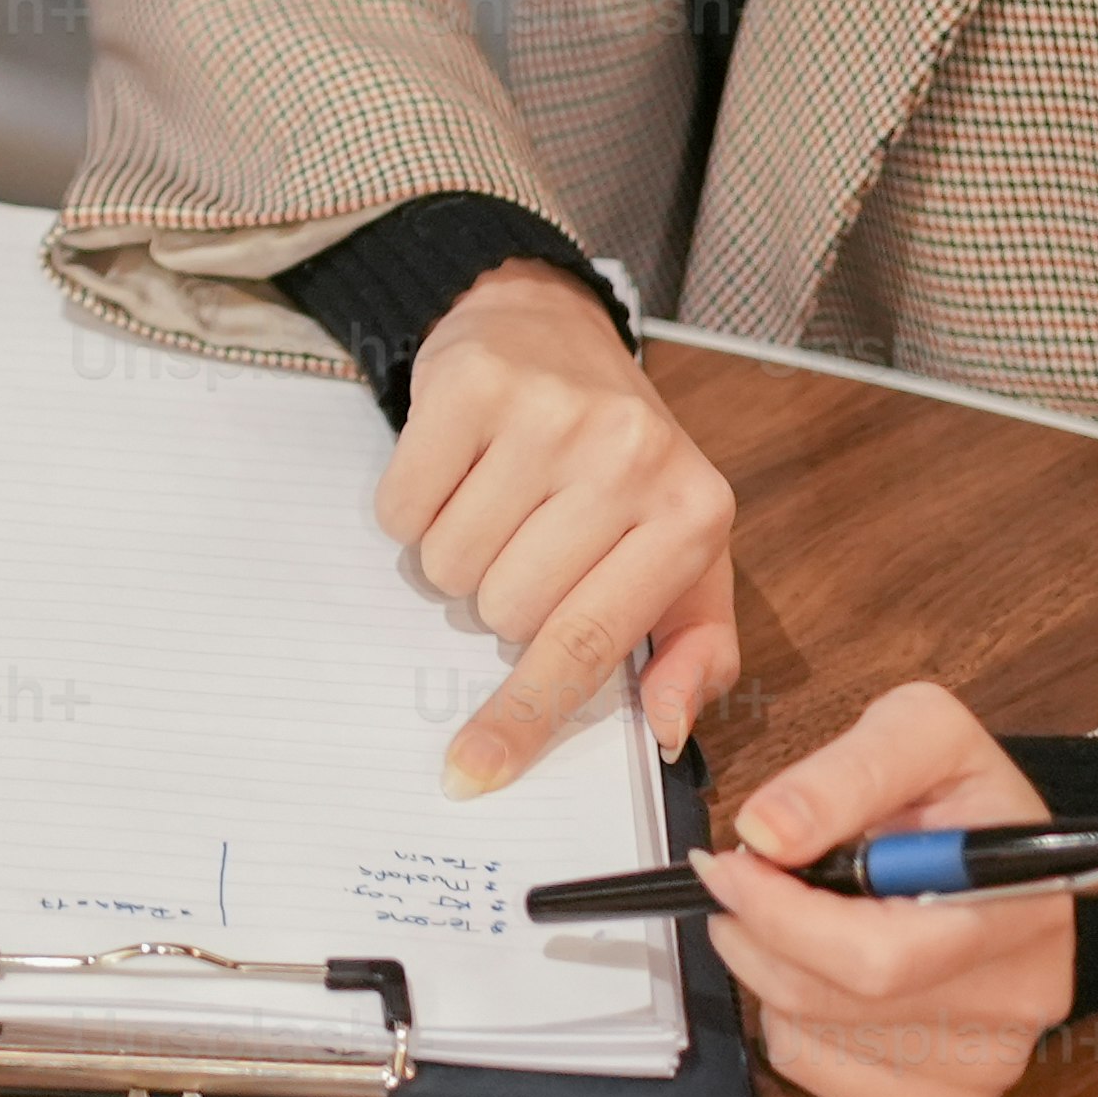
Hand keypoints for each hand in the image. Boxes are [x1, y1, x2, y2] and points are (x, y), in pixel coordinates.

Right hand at [378, 261, 742, 796]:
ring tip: (492, 501)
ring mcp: (551, 414)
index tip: (474, 769)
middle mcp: (630, 458)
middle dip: (498, 598)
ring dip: (454, 556)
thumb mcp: (684, 552)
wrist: (552, 327)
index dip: (523, 716)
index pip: (591, 645)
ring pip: (449, 566)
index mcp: (693, 514)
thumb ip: (694, 649)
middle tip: (523, 542)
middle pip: (506, 610)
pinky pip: (403, 508)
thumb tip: (664, 729)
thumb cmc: (622, 462)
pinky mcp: (473, 383)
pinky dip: (412, 511)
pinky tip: (455, 470)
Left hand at [698, 680, 1073, 1096]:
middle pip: (837, 1002)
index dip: (780, 914)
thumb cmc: (965, 794)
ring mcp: (993, 1063)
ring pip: (817, 1040)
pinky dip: (791, 1026)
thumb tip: (764, 833)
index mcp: (1021, 902)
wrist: (1014, 856)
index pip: (876, 955)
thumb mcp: (920, 731)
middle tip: (737, 883)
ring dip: (767, 973)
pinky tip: (815, 973)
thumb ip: (845, 773)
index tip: (730, 864)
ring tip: (788, 917)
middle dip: (758, 934)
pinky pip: (827, 1080)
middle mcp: (1021, 999)